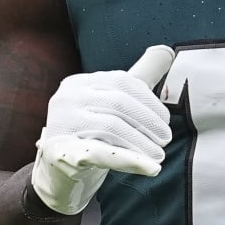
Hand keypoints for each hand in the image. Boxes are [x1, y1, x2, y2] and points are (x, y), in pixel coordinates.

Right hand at [26, 46, 174, 215]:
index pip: (122, 82)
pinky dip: (129, 160)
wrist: (57, 173)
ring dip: (142, 143)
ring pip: (111, 127)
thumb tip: (166, 52)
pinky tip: (150, 168)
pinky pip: (100, 153)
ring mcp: (61, 125)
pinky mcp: (61, 153)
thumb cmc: (89, 133)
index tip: (165, 120)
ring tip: (159, 155)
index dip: (148, 101)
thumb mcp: (110, 103)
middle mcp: (66, 98)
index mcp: (78, 82)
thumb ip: (137, 79)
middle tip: (166, 139)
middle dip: (148, 121)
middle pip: (118, 103)